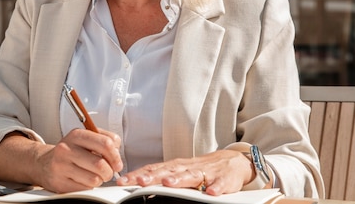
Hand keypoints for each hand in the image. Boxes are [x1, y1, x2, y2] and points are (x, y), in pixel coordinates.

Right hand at [36, 128, 122, 192]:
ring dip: (99, 180)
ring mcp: (61, 166)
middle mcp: (67, 148)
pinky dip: (89, 187)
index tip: (117, 162)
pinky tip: (83, 180)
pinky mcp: (60, 182)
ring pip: (94, 179)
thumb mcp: (84, 139)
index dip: (116, 156)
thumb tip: (117, 154)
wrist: (44, 163)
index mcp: (76, 135)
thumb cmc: (70, 152)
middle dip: (109, 172)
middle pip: (101, 164)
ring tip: (94, 175)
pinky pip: (85, 189)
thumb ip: (103, 140)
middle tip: (107, 172)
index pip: (106, 143)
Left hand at [116, 150, 252, 194]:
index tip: (122, 181)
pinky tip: (211, 192)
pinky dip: (215, 187)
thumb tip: (138, 184)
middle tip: (139, 181)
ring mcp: (205, 172)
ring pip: (191, 175)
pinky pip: (219, 184)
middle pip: (167, 171)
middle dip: (153, 177)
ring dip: (179, 179)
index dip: (137, 175)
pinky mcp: (222, 179)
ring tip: (169, 184)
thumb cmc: (200, 168)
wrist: (231, 161)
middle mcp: (187, 167)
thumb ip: (161, 176)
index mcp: (174, 166)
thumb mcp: (179, 170)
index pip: (152, 170)